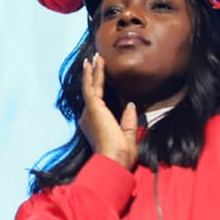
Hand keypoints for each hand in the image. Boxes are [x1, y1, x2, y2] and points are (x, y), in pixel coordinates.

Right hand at [79, 56, 137, 170]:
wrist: (113, 161)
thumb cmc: (120, 155)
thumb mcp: (128, 135)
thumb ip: (128, 120)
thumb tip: (131, 105)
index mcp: (94, 125)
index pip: (97, 103)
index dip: (98, 89)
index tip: (99, 80)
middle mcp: (88, 117)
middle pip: (90, 91)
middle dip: (91, 76)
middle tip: (92, 62)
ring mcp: (90, 111)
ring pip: (90, 86)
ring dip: (92, 71)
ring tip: (94, 58)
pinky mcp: (94, 107)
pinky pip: (92, 86)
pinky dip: (94, 73)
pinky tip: (95, 63)